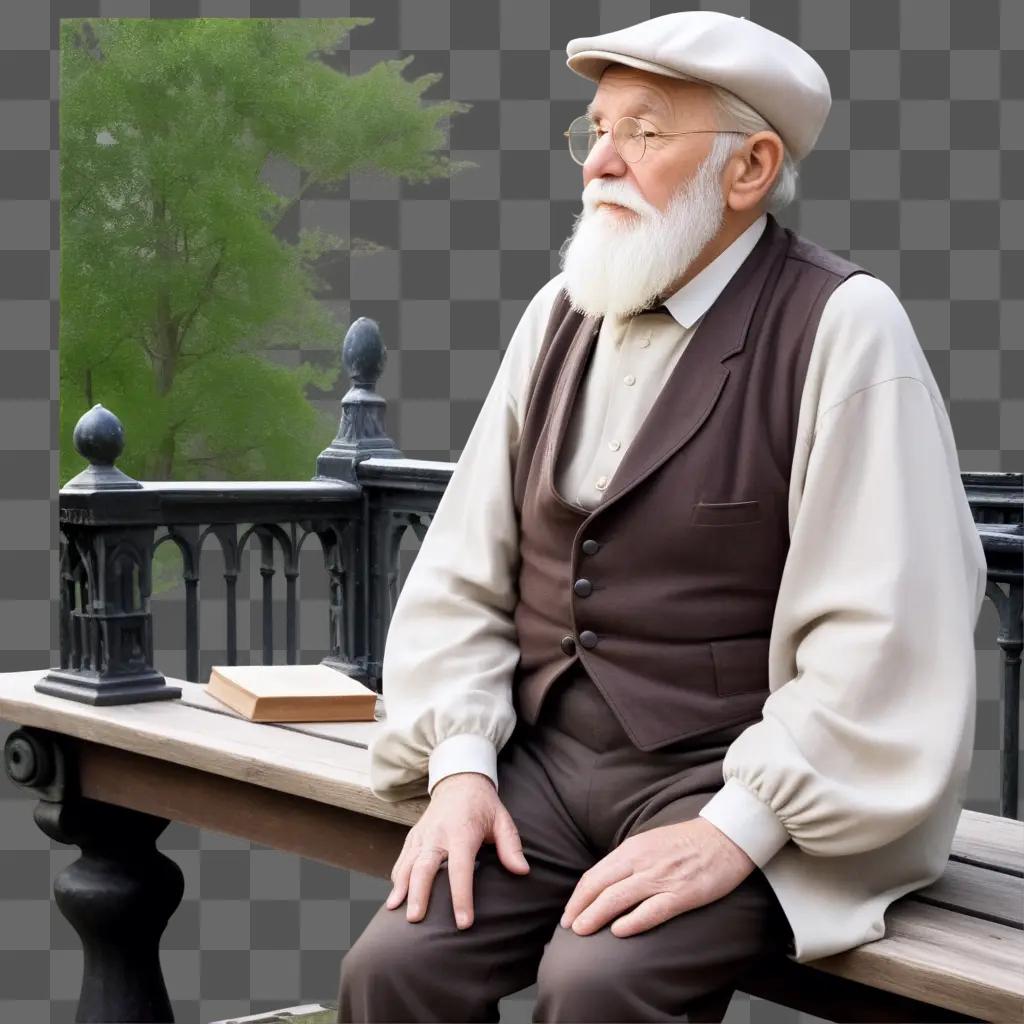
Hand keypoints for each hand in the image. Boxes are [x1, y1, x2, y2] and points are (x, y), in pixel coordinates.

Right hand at [385, 771, 529, 929]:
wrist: (459, 781)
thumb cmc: (483, 805)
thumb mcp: (502, 820)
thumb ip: (511, 846)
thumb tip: (522, 871)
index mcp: (462, 832)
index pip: (460, 869)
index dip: (461, 896)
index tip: (463, 922)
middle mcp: (438, 834)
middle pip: (424, 867)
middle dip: (419, 894)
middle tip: (415, 920)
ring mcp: (422, 835)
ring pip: (407, 864)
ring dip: (401, 888)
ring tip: (395, 912)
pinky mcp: (413, 836)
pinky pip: (402, 859)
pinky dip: (397, 878)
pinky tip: (395, 898)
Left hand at [559, 816, 755, 937]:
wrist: (725, 837)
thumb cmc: (685, 843)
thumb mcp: (648, 844)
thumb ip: (627, 862)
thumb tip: (604, 886)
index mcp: (631, 849)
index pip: (595, 875)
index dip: (578, 897)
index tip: (568, 914)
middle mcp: (641, 862)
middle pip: (600, 886)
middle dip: (580, 908)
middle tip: (568, 928)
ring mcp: (661, 877)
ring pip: (619, 898)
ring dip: (596, 916)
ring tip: (581, 932)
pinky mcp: (682, 893)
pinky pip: (653, 910)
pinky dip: (633, 921)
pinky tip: (619, 932)